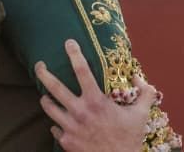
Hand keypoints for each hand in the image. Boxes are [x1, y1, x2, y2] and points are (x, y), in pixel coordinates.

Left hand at [36, 40, 155, 151]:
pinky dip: (56, 125)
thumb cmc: (130, 139)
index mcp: (96, 102)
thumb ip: (144, 93)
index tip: (69, 42)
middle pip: (53, 87)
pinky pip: (54, 128)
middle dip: (43, 73)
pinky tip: (59, 123)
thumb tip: (138, 76)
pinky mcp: (66, 141)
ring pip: (48, 107)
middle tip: (39, 65)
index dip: (74, 54)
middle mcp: (79, 112)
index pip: (82, 71)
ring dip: (46, 99)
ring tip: (45, 96)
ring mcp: (70, 127)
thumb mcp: (141, 114)